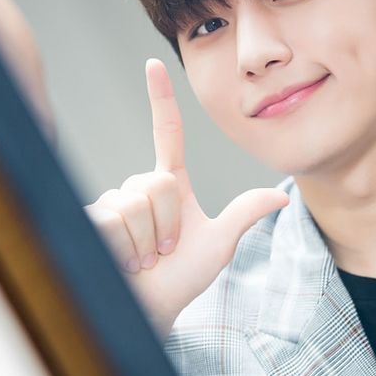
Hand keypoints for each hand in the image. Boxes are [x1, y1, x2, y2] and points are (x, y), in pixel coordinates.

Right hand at [85, 58, 289, 340]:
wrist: (153, 311)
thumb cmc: (182, 279)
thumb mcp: (220, 244)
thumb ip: (245, 214)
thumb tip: (284, 195)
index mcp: (170, 185)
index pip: (166, 133)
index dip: (161, 99)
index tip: (153, 64)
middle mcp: (139, 187)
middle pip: (160, 182)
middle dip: (169, 224)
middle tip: (164, 251)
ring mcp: (113, 204)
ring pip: (138, 203)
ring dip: (149, 241)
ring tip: (143, 259)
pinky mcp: (91, 221)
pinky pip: (116, 220)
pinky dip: (127, 249)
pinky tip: (123, 262)